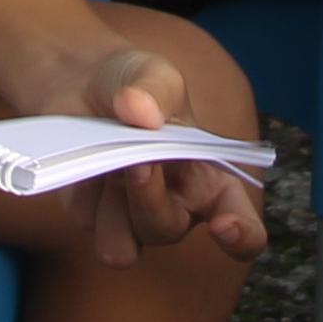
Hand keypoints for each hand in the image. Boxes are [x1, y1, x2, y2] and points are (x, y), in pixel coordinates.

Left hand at [49, 47, 269, 270]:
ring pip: (122, 247)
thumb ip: (155, 90)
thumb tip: (141, 113)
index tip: (224, 226)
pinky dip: (81, 187)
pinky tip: (85, 155)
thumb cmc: (137, 85)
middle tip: (137, 161)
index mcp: (210, 182)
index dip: (241, 236)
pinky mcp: (89, 217)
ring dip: (111, 207)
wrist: (81, 81)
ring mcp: (129, 220)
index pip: (242, 227)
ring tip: (108, 160)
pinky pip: (83, 221)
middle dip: (149, 198)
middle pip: (166, 231)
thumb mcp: (155, 74)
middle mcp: (174, 210)